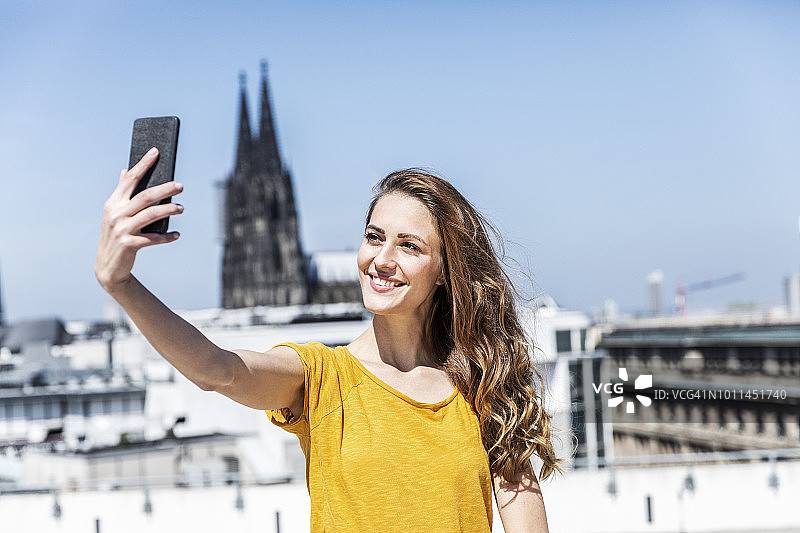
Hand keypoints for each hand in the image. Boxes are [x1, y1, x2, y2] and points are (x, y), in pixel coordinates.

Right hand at [94, 147, 183, 292]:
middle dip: (165, 189)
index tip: (156, 152)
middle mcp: (116, 214)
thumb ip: (122, 192)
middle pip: (145, 196)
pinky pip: (153, 238)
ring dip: (169, 210)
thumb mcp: (115, 213)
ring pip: (151, 215)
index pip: (130, 179)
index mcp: (113, 203)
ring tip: (182, 208)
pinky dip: (166, 237)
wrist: (108, 266)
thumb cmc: (116, 235)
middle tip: (181, 185)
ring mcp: (122, 229)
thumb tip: (126, 170)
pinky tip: (177, 235)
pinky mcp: (129, 245)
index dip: (143, 164)